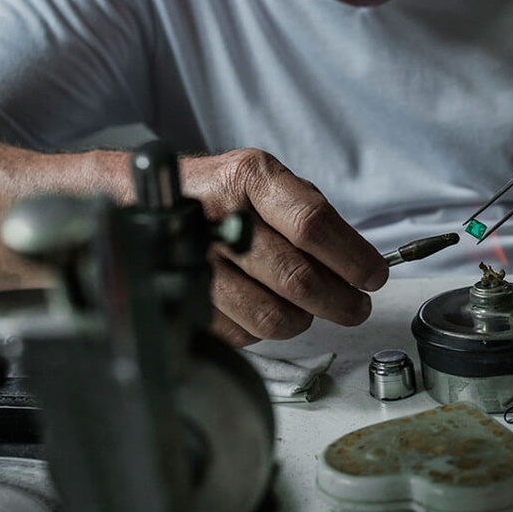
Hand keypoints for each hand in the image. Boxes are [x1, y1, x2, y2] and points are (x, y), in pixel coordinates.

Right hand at [179, 149, 387, 346]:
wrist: (138, 201)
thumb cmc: (220, 195)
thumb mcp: (266, 183)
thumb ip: (312, 218)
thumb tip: (359, 267)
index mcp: (250, 178)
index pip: (312, 224)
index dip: (352, 257)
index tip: (373, 276)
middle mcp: (220, 217)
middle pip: (296, 277)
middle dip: (340, 301)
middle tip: (357, 307)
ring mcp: (196, 263)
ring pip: (272, 315)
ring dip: (304, 319)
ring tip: (312, 308)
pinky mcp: (183, 300)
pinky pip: (242, 333)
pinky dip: (265, 329)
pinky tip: (266, 306)